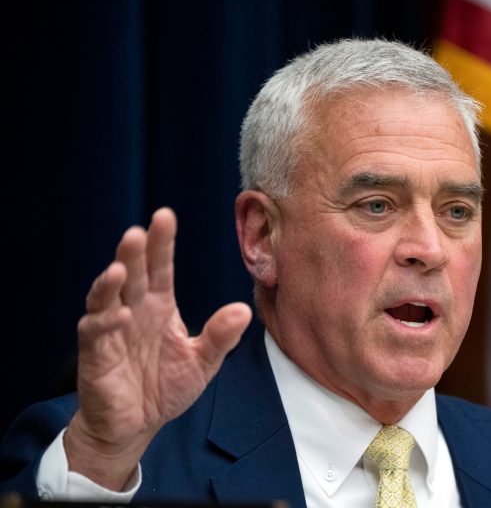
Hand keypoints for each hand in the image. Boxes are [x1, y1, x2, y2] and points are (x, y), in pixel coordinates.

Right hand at [64, 208, 251, 489]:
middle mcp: (134, 309)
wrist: (137, 424)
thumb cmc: (166, 387)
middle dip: (134, 252)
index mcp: (160, 305)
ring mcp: (111, 329)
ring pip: (106, 296)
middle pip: (133, 273)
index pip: (161, 267)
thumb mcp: (202, 362)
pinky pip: (95, 332)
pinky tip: (118, 315)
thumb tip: (243, 310)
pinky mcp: (95, 352)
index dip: (162, 242)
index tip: (165, 216)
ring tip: (120, 267)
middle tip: (138, 231)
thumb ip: (220, 336)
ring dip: (111, 281)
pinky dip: (105, 322)